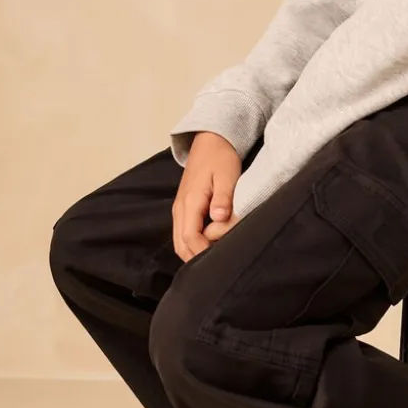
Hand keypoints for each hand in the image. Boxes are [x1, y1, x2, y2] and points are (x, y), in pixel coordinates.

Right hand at [172, 131, 242, 261]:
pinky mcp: (184, 208)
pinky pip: (183, 232)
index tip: (219, 260)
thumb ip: (223, 198)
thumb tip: (218, 217)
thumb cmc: (221, 157)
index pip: (190, 237)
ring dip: (193, 252)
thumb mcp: (227, 175)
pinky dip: (192, 244)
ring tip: (214, 258)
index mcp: (190, 201)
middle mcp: (180, 208)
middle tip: (217, 266)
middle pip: (181, 245)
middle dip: (196, 258)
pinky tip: (209, 246)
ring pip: (180, 241)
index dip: (202, 253)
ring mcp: (180, 208)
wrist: (210, 141)